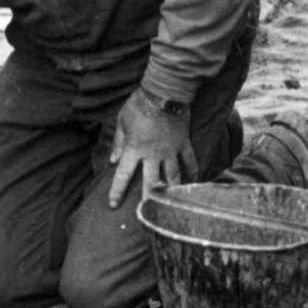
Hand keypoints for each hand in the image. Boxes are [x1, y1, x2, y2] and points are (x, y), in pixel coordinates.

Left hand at [108, 87, 197, 208]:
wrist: (164, 93)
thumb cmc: (139, 105)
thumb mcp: (122, 122)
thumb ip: (118, 143)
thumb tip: (112, 160)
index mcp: (133, 150)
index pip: (123, 175)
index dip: (117, 191)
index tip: (113, 205)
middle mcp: (152, 155)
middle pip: (150, 182)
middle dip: (148, 199)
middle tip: (147, 214)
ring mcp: (170, 150)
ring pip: (172, 175)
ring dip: (172, 190)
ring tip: (172, 204)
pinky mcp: (183, 143)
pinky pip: (189, 160)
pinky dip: (193, 170)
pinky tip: (194, 181)